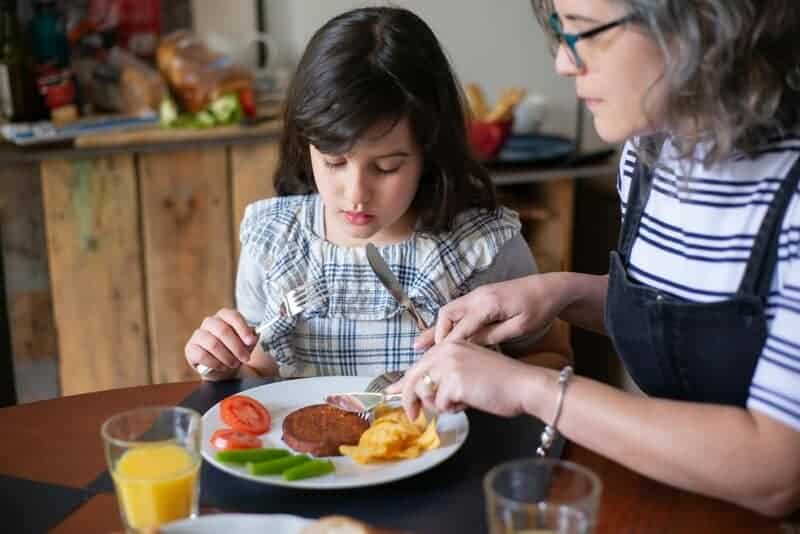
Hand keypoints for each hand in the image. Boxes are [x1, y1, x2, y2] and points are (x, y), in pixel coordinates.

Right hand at [184, 308, 257, 377]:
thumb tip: (255, 335)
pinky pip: (202, 355)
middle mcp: (210, 322)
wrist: (223, 367)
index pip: (233, 316)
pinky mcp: (191, 349)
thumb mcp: (246, 344)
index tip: (251, 341)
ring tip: (234, 364)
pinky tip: (222, 367)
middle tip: (245, 358)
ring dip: (227, 357)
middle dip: (237, 347)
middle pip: (223, 330)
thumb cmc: (235, 351)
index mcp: (224, 316)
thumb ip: (250, 338)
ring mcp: (198, 335)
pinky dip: (215, 363)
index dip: (243, 329)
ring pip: (213, 344)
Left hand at [386, 340, 536, 421]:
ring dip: (439, 405)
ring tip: (459, 403)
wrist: (524, 385)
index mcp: (448, 346)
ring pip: (424, 393)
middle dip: (409, 401)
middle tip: (412, 417)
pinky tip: (470, 403)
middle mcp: (445, 351)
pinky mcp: (454, 381)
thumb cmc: (501, 382)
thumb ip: (444, 376)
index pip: (418, 366)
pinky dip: (453, 409)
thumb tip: (421, 391)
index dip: (402, 383)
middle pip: (413, 379)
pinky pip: (441, 404)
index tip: (389, 393)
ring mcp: (449, 364)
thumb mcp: (467, 370)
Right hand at [432, 273, 564, 345]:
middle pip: (447, 314)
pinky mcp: (481, 296)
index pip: (460, 327)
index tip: (434, 362)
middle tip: (427, 355)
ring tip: (423, 345)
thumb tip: (469, 345)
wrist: (552, 288)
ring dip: (439, 328)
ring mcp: (478, 294)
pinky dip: (449, 323)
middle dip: (436, 334)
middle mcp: (478, 296)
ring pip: (450, 310)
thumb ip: (493, 335)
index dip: (447, 345)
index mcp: (488, 304)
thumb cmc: (540, 309)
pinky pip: (459, 309)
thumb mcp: (519, 327)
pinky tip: (442, 334)